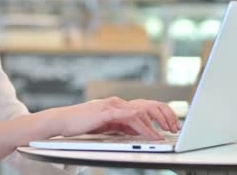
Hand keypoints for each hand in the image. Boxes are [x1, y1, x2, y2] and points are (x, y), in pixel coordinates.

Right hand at [49, 97, 179, 139]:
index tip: (171, 125)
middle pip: (148, 105)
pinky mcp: (107, 111)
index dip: (160, 114)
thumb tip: (138, 131)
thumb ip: (121, 126)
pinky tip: (151, 134)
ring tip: (166, 133)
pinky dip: (144, 126)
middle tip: (175, 127)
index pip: (145, 106)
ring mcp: (113, 105)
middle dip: (164, 116)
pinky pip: (131, 118)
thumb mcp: (106, 126)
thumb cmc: (80, 124)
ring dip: (157, 122)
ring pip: (142, 111)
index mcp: (118, 104)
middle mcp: (118, 102)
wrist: (61, 121)